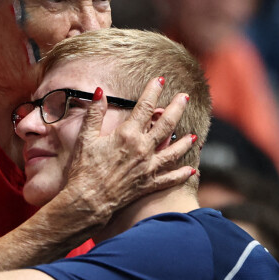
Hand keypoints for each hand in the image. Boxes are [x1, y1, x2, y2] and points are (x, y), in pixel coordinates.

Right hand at [63, 77, 194, 224]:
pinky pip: (170, 178)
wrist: (88, 200)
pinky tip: (192, 169)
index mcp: (127, 134)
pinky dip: (182, 174)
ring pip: (174, 150)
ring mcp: (148, 167)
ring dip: (185, 141)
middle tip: (185, 97)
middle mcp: (142, 148)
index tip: (160, 80)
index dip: (153, 91)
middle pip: (166, 124)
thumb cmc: (84, 169)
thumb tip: (100, 92)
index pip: (144, 107)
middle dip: (177, 108)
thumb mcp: (86, 138)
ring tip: (194, 134)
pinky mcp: (149, 184)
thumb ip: (95, 114)